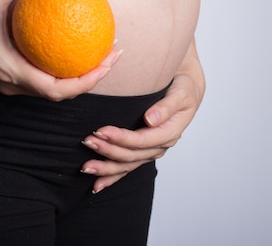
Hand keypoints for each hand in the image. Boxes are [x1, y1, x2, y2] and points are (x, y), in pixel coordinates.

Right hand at [0, 0, 120, 100]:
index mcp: (10, 70)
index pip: (57, 89)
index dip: (87, 80)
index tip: (107, 62)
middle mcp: (11, 83)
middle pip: (60, 93)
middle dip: (90, 78)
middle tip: (112, 54)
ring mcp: (7, 83)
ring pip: (49, 89)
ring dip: (76, 76)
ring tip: (98, 53)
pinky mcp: (4, 77)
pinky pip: (38, 79)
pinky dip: (58, 70)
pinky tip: (69, 48)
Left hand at [80, 39, 204, 192]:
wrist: (185, 88)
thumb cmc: (183, 87)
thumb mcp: (181, 92)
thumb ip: (167, 106)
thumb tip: (151, 120)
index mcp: (171, 131)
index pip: (144, 140)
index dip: (122, 138)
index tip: (102, 131)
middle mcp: (161, 145)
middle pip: (132, 155)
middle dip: (108, 150)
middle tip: (88, 141)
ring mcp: (151, 151)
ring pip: (127, 165)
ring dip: (106, 168)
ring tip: (86, 167)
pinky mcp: (143, 151)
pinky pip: (127, 168)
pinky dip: (112, 177)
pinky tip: (97, 185)